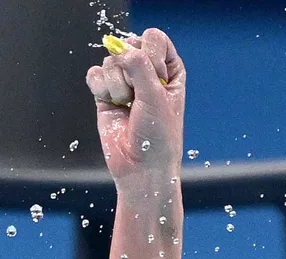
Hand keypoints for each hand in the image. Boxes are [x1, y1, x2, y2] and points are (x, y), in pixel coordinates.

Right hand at [86, 28, 185, 188]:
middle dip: (132, 74)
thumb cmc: (158, 138)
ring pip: (110, 61)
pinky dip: (101, 88)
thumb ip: (140, 65)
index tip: (156, 79)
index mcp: (168, 71)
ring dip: (118, 86)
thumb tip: (120, 49)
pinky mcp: (105, 94)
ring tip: (127, 108)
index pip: (154, 39)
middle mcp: (146, 73)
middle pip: (128, 47)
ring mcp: (125, 83)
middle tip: (140, 100)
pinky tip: (112, 104)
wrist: (141, 170)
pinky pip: (95, 74)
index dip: (150, 55)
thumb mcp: (156, 96)